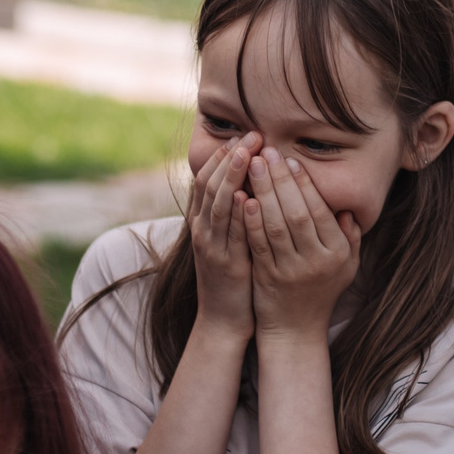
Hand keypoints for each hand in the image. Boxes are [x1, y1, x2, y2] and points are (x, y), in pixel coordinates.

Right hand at [188, 132, 257, 341]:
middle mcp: (202, 229)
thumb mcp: (229, 240)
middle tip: (251, 134)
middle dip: (230, 157)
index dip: (223, 155)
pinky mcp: (225, 264)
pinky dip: (235, 213)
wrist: (222, 319)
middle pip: (210, 184)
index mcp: (203, 221)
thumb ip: (235, 213)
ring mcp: (211, 246)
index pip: (208, 179)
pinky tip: (245, 195)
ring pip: (217, 204)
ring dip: (231, 176)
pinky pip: (229, 234)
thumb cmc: (233, 277)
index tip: (242, 135)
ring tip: (246, 153)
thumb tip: (248, 183)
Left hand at [244, 149, 359, 340]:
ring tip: (253, 165)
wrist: (295, 331)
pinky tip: (243, 198)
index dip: (305, 184)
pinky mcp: (267, 278)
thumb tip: (346, 208)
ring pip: (275, 225)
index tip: (292, 160)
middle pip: (297, 214)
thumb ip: (350, 237)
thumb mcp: (346, 267)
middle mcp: (315, 262)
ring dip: (263, 192)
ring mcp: (290, 271)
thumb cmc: (321, 292)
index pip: (320, 211)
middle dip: (281, 180)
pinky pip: (258, 244)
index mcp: (337, 255)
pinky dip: (250, 221)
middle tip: (268, 152)